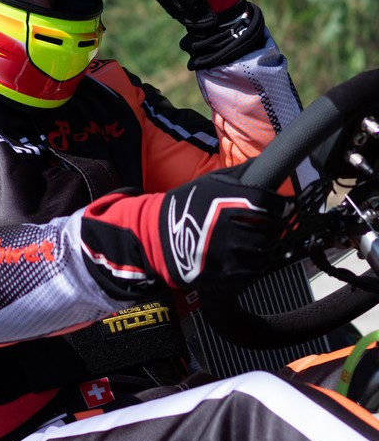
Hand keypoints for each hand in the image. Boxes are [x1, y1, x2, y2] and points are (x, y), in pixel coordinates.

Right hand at [81, 164, 289, 294]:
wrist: (159, 235)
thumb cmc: (188, 205)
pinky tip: (246, 257)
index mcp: (232, 202)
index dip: (281, 207)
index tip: (281, 207)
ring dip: (264, 247)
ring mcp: (228, 254)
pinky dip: (254, 266)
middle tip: (267, 224)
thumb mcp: (212, 182)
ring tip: (255, 241)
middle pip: (272, 231)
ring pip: (264, 254)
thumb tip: (268, 166)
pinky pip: (253, 273)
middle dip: (273, 227)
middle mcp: (233, 229)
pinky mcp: (223, 274)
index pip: (273, 206)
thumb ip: (242, 174)